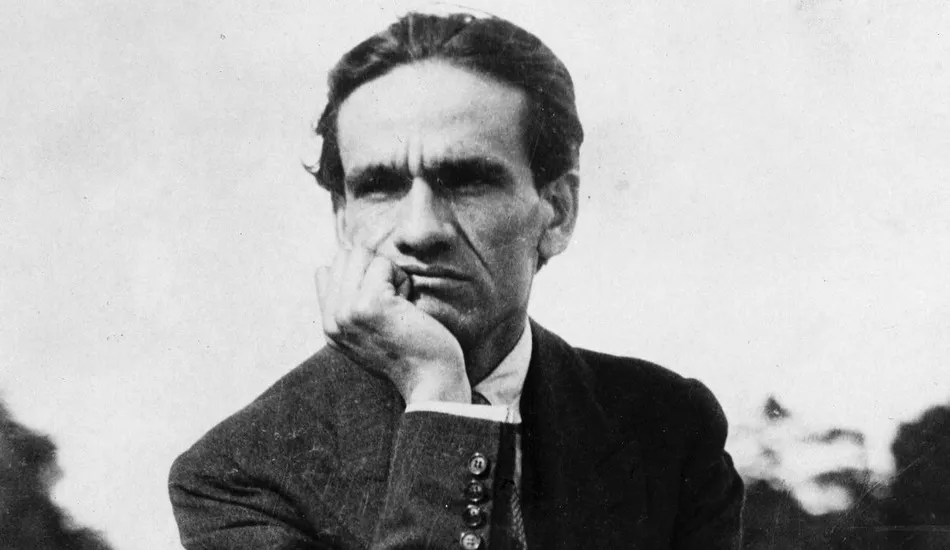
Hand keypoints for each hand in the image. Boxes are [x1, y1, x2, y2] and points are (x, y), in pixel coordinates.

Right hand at [315, 246, 470, 404]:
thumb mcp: (367, 331)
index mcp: (329, 326)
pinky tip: (407, 307)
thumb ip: (347, 304)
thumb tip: (329, 265)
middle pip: (344, 256)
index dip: (359, 275)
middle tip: (392, 302)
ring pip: (361, 254)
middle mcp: (332, 319)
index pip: (326, 271)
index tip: (380, 305)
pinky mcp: (368, 304)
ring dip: (388, 273)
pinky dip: (401, 280)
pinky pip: (383, 264)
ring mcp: (347, 311)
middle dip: (374, 269)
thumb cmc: (410, 352)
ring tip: (399, 304)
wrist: (430, 380)